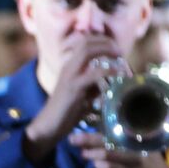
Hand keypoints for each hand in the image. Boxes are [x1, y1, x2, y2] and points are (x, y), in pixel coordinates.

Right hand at [22, 35, 125, 161]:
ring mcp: (69, 76)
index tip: (115, 48)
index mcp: (68, 67)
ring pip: (87, 50)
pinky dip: (109, 70)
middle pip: (86, 41)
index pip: (83, 42)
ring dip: (107, 50)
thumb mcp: (82, 94)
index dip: (101, 40)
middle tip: (119, 51)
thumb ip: (94, 85)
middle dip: (106, 42)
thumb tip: (111, 81)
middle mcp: (67, 67)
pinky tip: (118, 73)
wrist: (48, 127)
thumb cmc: (65, 113)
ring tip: (120, 56)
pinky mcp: (73, 87)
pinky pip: (94, 73)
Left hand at [68, 132, 168, 167]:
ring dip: (94, 153)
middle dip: (89, 138)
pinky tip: (96, 165)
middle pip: (110, 139)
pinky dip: (104, 167)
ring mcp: (136, 159)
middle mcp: (138, 145)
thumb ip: (120, 143)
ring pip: (112, 153)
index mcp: (138, 136)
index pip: (116, 128)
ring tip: (82, 153)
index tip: (81, 125)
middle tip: (73, 138)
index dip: (97, 126)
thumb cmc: (146, 165)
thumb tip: (94, 137)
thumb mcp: (136, 150)